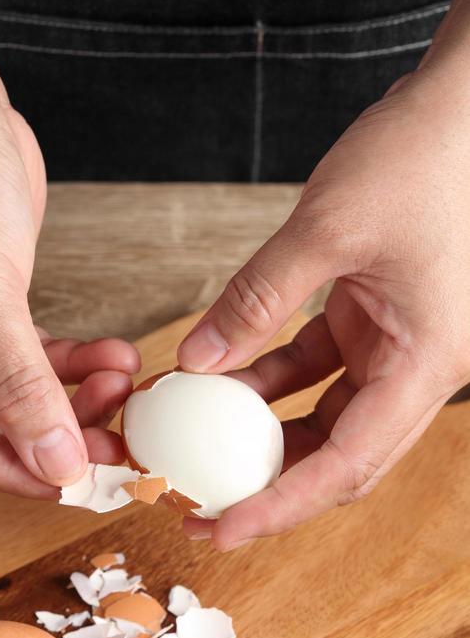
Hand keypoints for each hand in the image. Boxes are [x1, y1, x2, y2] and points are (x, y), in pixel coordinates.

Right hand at [0, 6, 138, 496]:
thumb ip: (22, 387)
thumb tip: (56, 464)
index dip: (15, 473)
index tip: (77, 482)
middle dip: (56, 436)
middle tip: (116, 442)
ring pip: (16, 401)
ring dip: (73, 399)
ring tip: (122, 385)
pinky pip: (31, 363)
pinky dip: (72, 365)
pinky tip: (113, 356)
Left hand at [178, 65, 469, 549]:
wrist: (461, 106)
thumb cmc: (424, 156)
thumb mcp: (328, 229)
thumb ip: (257, 301)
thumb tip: (194, 365)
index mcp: (427, 366)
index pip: (347, 467)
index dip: (280, 508)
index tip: (221, 531)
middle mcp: (418, 371)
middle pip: (339, 460)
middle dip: (269, 491)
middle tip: (200, 509)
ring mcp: (397, 349)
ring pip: (326, 421)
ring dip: (263, 436)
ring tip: (198, 450)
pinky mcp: (374, 323)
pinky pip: (316, 371)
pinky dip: (269, 381)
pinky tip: (219, 381)